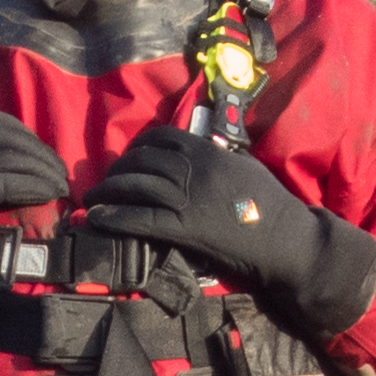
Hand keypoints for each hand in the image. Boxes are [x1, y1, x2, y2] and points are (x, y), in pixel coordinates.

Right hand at [0, 110, 71, 336]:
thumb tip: (17, 171)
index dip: (27, 138)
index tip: (45, 159)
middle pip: (8, 136)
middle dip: (41, 154)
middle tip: (61, 176)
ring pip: (10, 156)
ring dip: (43, 170)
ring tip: (61, 187)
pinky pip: (4, 181)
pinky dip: (31, 186)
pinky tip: (48, 194)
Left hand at [74, 125, 375, 337]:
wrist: (284, 238)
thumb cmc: (270, 203)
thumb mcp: (244, 166)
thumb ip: (218, 156)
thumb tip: (202, 150)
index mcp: (208, 151)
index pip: (160, 137)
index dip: (137, 145)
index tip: (128, 156)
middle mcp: (193, 170)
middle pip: (141, 161)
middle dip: (117, 169)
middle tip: (106, 181)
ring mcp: (187, 199)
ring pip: (135, 187)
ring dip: (107, 191)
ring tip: (91, 198)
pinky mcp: (184, 229)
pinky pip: (139, 219)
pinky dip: (113, 217)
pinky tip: (96, 218)